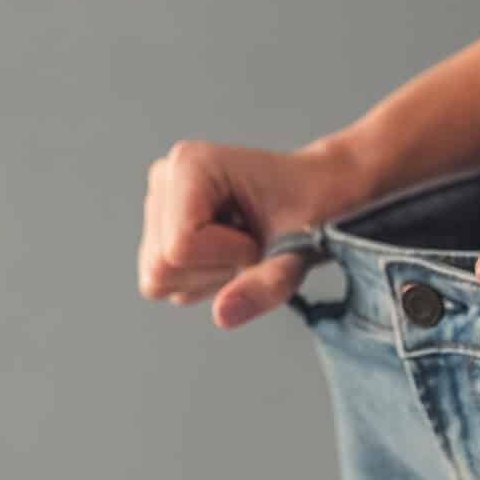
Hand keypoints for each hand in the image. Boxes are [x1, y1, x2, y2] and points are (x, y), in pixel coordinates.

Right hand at [137, 138, 366, 329]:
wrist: (322, 193)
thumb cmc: (316, 207)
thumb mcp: (301, 249)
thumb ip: (264, 285)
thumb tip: (222, 315)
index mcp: (191, 164)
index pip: (179, 248)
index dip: (229, 257)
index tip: (260, 235)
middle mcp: (165, 177)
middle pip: (161, 266)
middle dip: (216, 269)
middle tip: (253, 241)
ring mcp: (158, 202)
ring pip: (157, 278)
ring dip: (209, 275)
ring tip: (241, 243)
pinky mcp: (159, 227)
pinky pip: (163, 282)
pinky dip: (202, 278)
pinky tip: (228, 250)